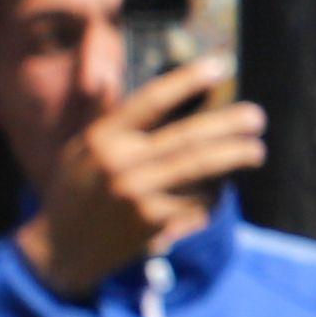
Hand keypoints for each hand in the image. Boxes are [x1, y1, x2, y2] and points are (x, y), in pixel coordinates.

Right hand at [23, 53, 266, 298]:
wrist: (58, 251)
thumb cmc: (76, 192)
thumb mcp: (80, 152)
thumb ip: (104, 119)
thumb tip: (116, 79)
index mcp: (102, 139)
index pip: (150, 100)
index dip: (186, 80)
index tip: (219, 66)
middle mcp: (119, 163)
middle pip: (186, 135)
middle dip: (228, 124)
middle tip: (257, 117)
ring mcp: (136, 193)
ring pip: (198, 167)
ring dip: (234, 157)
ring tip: (256, 151)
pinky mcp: (151, 222)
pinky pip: (194, 201)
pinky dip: (210, 196)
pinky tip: (220, 192)